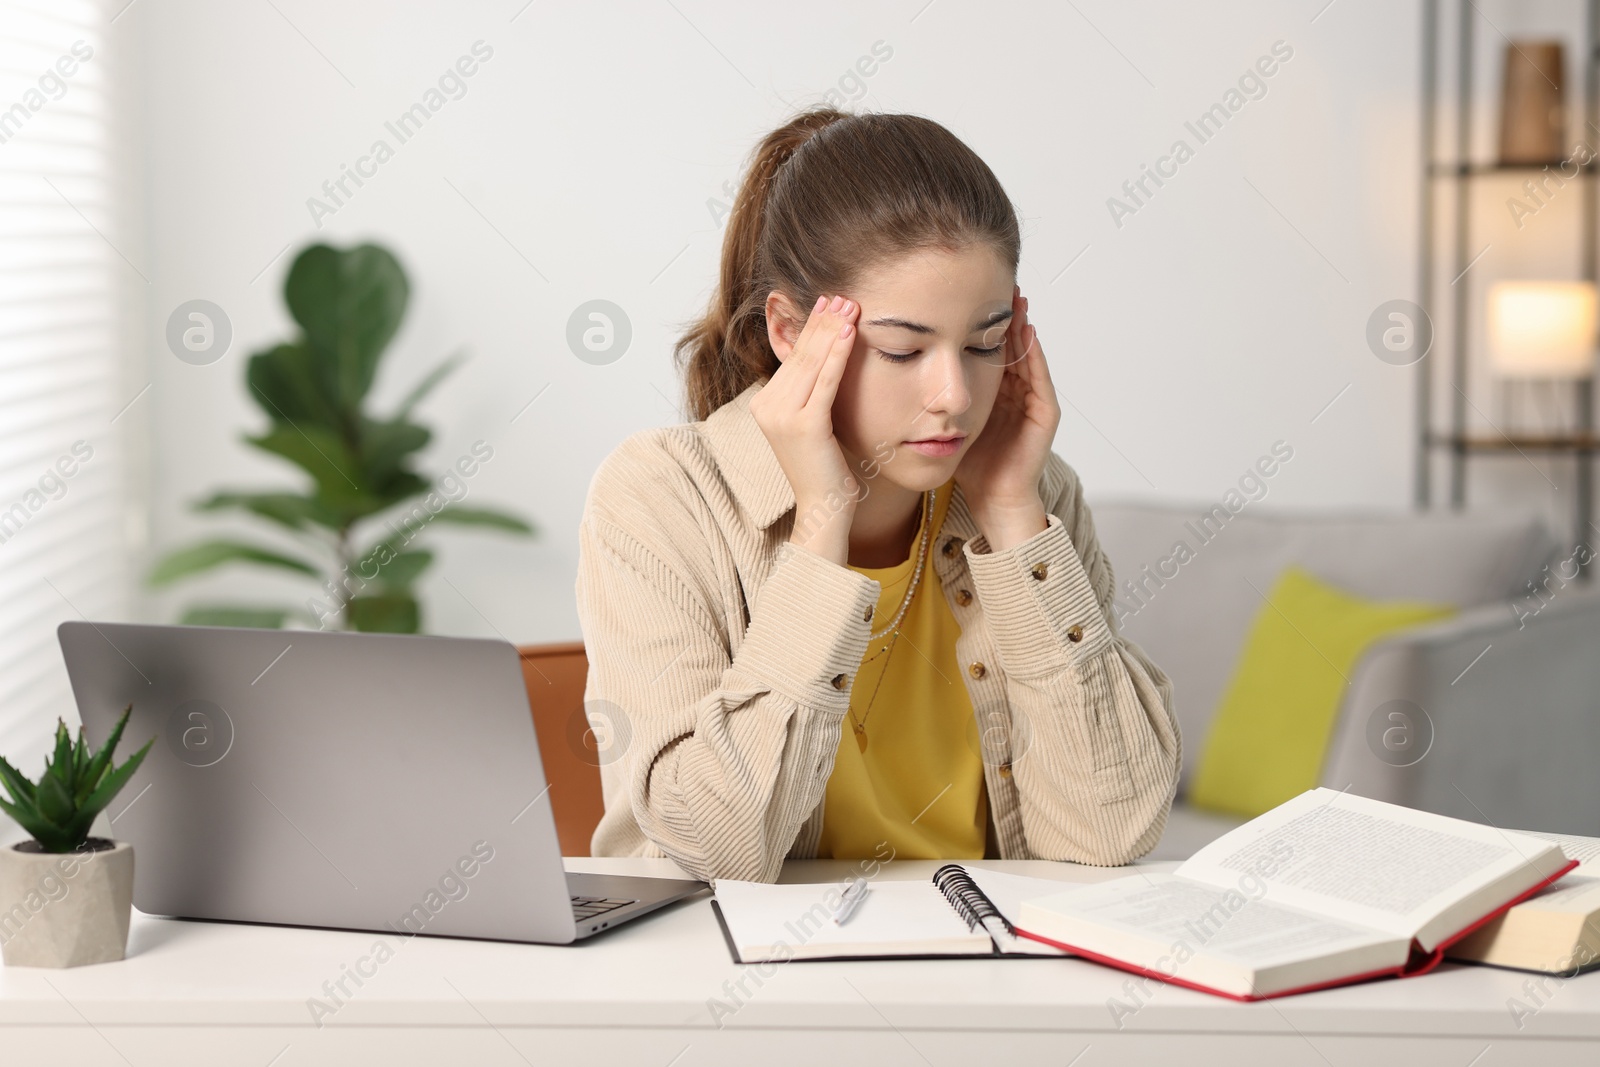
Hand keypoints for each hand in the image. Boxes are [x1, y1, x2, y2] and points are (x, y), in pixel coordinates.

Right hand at [750, 294, 861, 562]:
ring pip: (811, 363)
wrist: (824, 508)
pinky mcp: (805, 426)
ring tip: (848, 305)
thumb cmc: (826, 470)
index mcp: (765, 404)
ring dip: (831, 330)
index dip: (811, 328)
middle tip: (840, 295)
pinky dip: (838, 355)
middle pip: (800, 355)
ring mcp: (783, 417)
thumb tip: (829, 362)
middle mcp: (767, 407)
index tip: (828, 304)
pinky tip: (850, 332)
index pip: (792, 358)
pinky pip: (824, 382)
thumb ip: (813, 394)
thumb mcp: (814, 424)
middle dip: (821, 322)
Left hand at [954, 285, 1059, 548]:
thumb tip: (896, 368)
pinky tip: (1028, 334)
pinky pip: (1040, 379)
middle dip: (1003, 315)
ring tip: (1014, 298)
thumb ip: (930, 397)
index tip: (966, 292)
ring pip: (1027, 355)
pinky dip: (1035, 356)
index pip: (987, 347)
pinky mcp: (1045, 415)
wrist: (993, 499)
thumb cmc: (970, 465)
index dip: (978, 321)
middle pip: (1010, 344)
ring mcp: (1032, 401)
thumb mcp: (946, 421)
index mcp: (992, 390)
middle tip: (995, 280)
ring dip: (1022, 327)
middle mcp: (1015, 391)